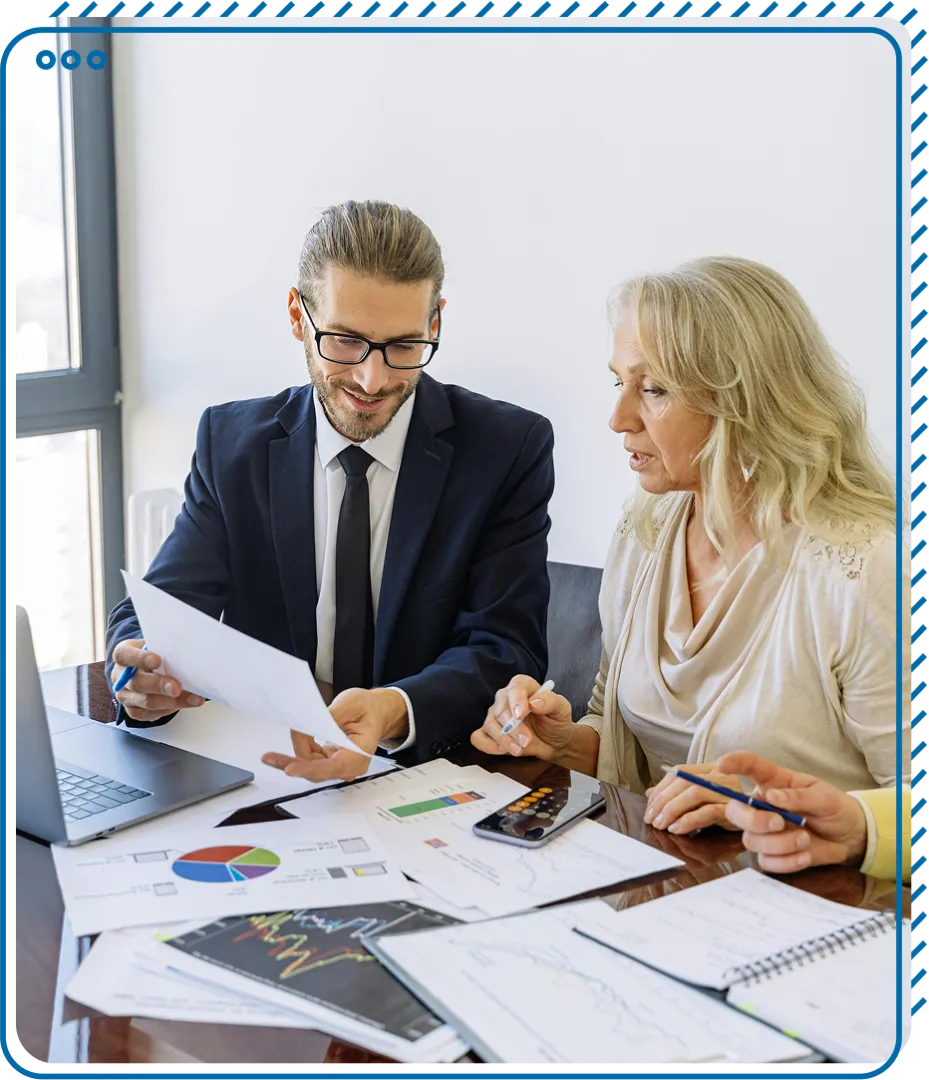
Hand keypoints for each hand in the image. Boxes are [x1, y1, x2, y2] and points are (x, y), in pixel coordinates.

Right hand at [111, 639, 203, 721]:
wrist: (149, 670)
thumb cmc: (156, 654)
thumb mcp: (158, 645)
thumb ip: (165, 647)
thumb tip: (186, 652)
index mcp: (123, 655)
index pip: (124, 655)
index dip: (138, 658)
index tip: (156, 660)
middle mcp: (120, 677)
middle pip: (136, 684)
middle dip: (159, 686)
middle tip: (176, 687)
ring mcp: (126, 696)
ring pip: (146, 702)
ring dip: (171, 701)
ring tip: (192, 698)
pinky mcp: (134, 711)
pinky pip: (151, 714)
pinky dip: (171, 709)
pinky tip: (185, 703)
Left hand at [261, 687, 406, 782]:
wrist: (375, 711)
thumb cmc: (368, 708)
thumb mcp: (352, 702)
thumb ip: (330, 716)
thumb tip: (308, 724)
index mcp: (360, 753)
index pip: (333, 767)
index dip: (310, 769)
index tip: (290, 768)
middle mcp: (349, 765)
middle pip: (316, 771)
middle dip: (291, 762)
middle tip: (269, 757)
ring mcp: (338, 765)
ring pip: (309, 767)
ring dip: (294, 754)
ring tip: (286, 738)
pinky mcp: (329, 761)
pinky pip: (309, 760)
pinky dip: (300, 748)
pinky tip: (297, 735)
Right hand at [470, 675, 573, 761]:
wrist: (554, 741)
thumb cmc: (556, 721)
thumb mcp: (562, 709)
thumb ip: (551, 701)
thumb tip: (534, 702)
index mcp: (523, 686)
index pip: (515, 687)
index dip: (516, 700)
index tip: (521, 714)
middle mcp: (506, 698)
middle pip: (500, 710)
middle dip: (513, 729)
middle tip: (527, 740)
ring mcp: (495, 715)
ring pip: (489, 725)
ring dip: (504, 740)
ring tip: (520, 749)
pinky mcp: (490, 732)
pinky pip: (478, 738)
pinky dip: (489, 746)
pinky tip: (504, 750)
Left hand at [644, 762, 743, 833]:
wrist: (760, 822)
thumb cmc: (727, 810)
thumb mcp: (701, 800)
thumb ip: (677, 794)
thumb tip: (650, 794)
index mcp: (710, 769)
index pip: (679, 772)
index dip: (661, 788)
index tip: (649, 807)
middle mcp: (721, 776)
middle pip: (684, 781)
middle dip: (662, 801)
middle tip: (651, 819)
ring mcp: (729, 791)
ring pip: (694, 794)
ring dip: (672, 810)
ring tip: (661, 825)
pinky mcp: (734, 809)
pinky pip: (708, 812)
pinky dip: (688, 820)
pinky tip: (676, 829)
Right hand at [716, 751, 867, 873]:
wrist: (851, 836)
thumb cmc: (835, 808)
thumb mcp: (824, 797)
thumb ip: (798, 796)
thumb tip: (771, 796)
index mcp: (774, 783)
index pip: (749, 767)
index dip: (733, 763)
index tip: (722, 764)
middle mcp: (763, 806)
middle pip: (735, 811)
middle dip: (753, 819)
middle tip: (779, 822)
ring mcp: (765, 832)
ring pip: (751, 840)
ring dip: (779, 843)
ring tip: (805, 839)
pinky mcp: (772, 855)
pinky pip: (766, 862)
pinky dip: (786, 861)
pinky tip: (805, 856)